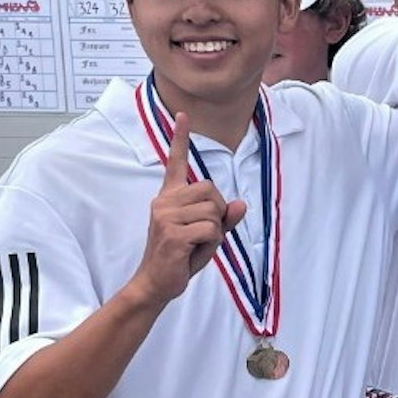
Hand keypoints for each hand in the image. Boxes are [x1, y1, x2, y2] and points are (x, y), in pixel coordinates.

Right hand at [135, 113, 246, 305]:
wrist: (157, 283)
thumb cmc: (182, 256)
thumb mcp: (208, 234)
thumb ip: (224, 218)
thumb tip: (240, 203)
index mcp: (169, 197)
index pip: (175, 162)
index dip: (180, 138)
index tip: (182, 114)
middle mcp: (164, 201)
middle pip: (211, 190)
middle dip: (217, 212)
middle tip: (202, 233)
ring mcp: (165, 216)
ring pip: (213, 211)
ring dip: (215, 231)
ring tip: (195, 244)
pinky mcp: (171, 233)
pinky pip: (211, 229)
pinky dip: (212, 243)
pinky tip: (193, 252)